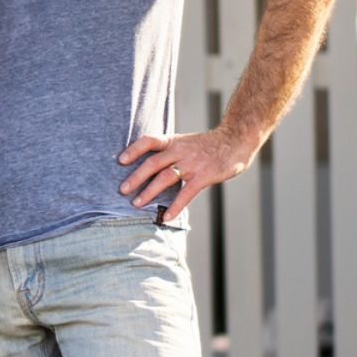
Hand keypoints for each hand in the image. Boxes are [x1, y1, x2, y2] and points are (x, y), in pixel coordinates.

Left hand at [117, 128, 256, 219]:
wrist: (236, 140)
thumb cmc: (208, 144)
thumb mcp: (185, 142)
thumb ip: (168, 152)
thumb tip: (148, 167)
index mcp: (173, 141)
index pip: (149, 141)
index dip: (134, 150)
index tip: (121, 160)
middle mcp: (180, 151)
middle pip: (153, 163)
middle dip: (136, 177)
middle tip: (122, 190)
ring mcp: (192, 164)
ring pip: (166, 177)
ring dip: (149, 192)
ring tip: (137, 204)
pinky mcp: (204, 176)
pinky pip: (186, 193)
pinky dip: (175, 206)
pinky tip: (166, 216)